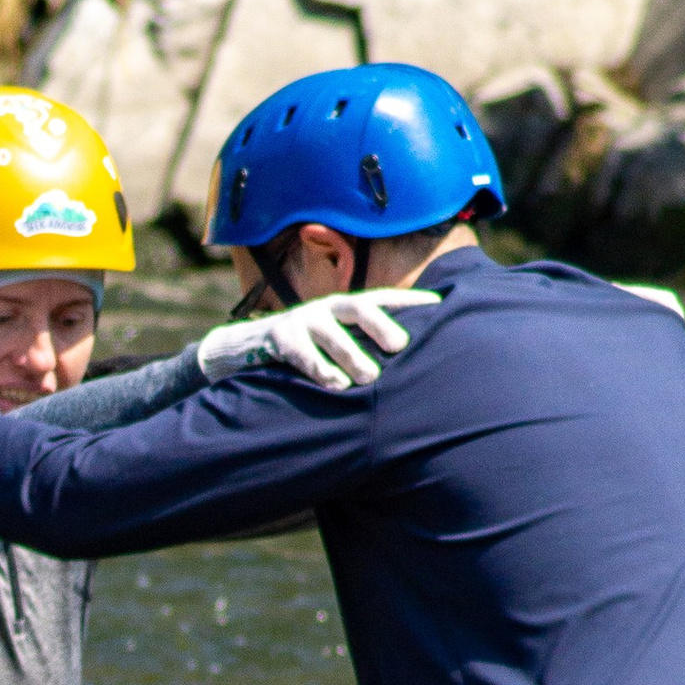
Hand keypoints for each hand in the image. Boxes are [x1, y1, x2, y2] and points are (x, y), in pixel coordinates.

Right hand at [195, 287, 439, 391]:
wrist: (245, 349)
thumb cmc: (305, 352)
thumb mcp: (335, 343)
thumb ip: (363, 347)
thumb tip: (407, 365)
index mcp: (346, 308)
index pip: (383, 298)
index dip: (410, 300)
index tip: (439, 305)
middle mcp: (327, 308)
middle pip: (359, 307)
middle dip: (380, 323)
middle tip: (400, 345)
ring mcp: (301, 320)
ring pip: (330, 331)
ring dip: (350, 353)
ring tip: (369, 376)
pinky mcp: (277, 337)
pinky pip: (301, 352)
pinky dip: (319, 369)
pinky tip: (335, 385)